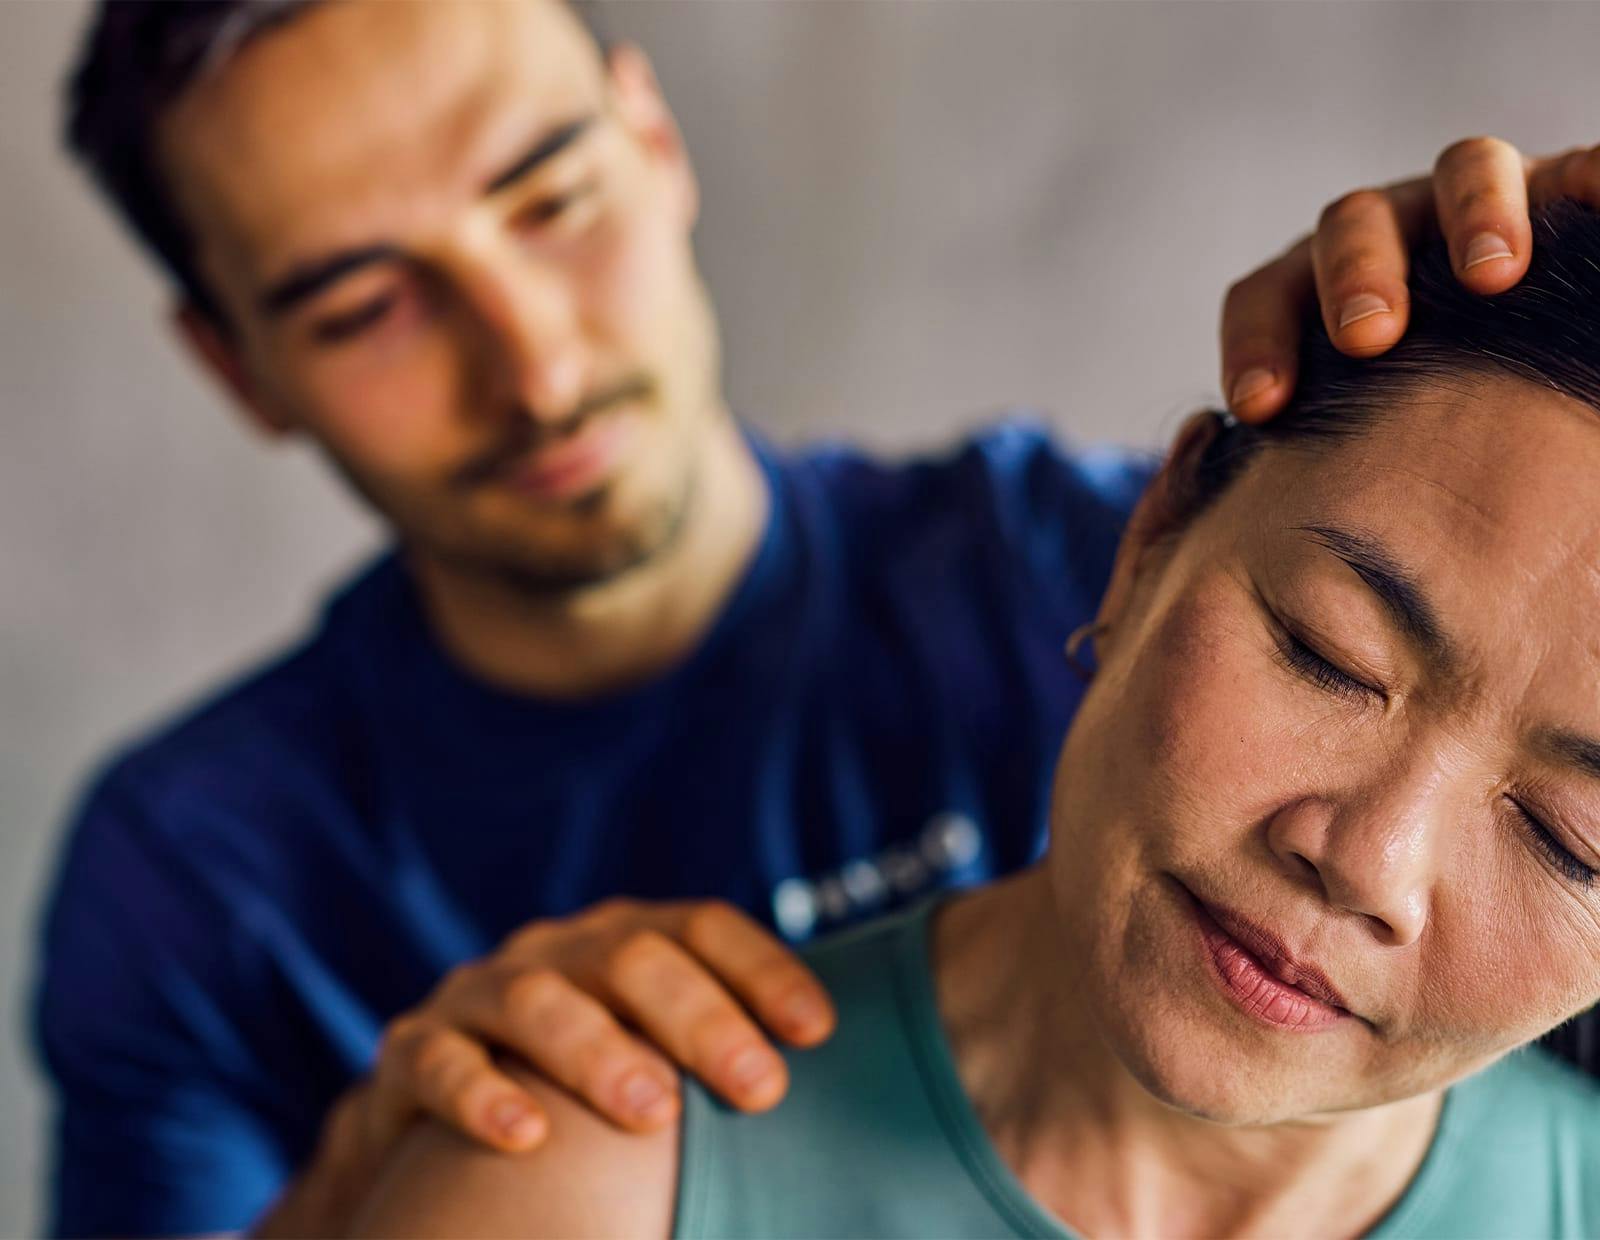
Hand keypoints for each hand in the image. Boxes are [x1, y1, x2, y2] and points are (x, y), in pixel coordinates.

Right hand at [252, 898, 833, 1235]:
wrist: (435, 1116)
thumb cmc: (582, 1090)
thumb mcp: (653, 1057)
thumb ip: (722, 1063)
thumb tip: (845, 1115)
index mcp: (625, 941)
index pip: (702, 927)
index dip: (763, 969)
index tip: (819, 1031)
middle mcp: (557, 951)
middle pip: (632, 957)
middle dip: (700, 1018)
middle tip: (761, 1087)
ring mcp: (480, 994)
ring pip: (537, 1000)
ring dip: (598, 1051)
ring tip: (652, 1110)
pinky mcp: (412, 1050)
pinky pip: (439, 1061)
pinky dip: (480, 1093)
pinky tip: (526, 1136)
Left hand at [1220, 137, 1599, 422]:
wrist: (1504, 387)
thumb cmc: (1409, 425)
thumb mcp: (1346, 425)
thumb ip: (1289, 432)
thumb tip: (1199, 444)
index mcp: (1318, 286)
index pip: (1264, 295)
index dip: (1255, 343)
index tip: (1259, 409)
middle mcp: (1392, 233)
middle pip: (1351, 222)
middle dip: (1355, 274)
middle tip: (1367, 336)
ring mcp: (1478, 204)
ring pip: (1464, 170)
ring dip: (1474, 215)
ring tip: (1493, 277)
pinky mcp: (1562, 187)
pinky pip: (1576, 168)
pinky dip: (1589, 178)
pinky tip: (1598, 203)